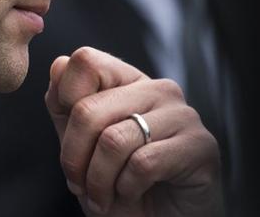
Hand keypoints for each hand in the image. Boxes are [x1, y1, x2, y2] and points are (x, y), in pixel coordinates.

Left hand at [45, 47, 222, 216]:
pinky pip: (143, 164)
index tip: (71, 144)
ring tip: (103, 198)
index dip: (65, 103)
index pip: (86, 62)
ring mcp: (183, 114)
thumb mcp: (81, 146)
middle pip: (88, 109)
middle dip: (74, 158)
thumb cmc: (120, 185)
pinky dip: (127, 189)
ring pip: (113, 140)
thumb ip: (65, 106)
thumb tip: (58, 63)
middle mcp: (159, 89)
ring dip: (98, 182)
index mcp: (129, 81)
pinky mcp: (201, 145)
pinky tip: (133, 195)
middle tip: (79, 186)